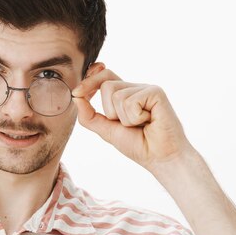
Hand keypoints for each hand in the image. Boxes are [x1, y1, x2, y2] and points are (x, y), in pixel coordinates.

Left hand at [71, 64, 194, 173]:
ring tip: (141, 124)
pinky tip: (149, 121)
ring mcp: (146, 88)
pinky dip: (135, 118)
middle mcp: (135, 87)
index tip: (77, 91)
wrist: (160, 157)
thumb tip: (75, 96)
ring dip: (124, 118)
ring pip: (117, 95)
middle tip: (128, 124)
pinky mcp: (155, 92)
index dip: (90, 80)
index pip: (103, 77)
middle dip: (109, 111)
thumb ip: (89, 115)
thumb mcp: (106, 130)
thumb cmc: (138, 144)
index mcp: (125, 93)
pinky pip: (130, 101)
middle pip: (106, 85)